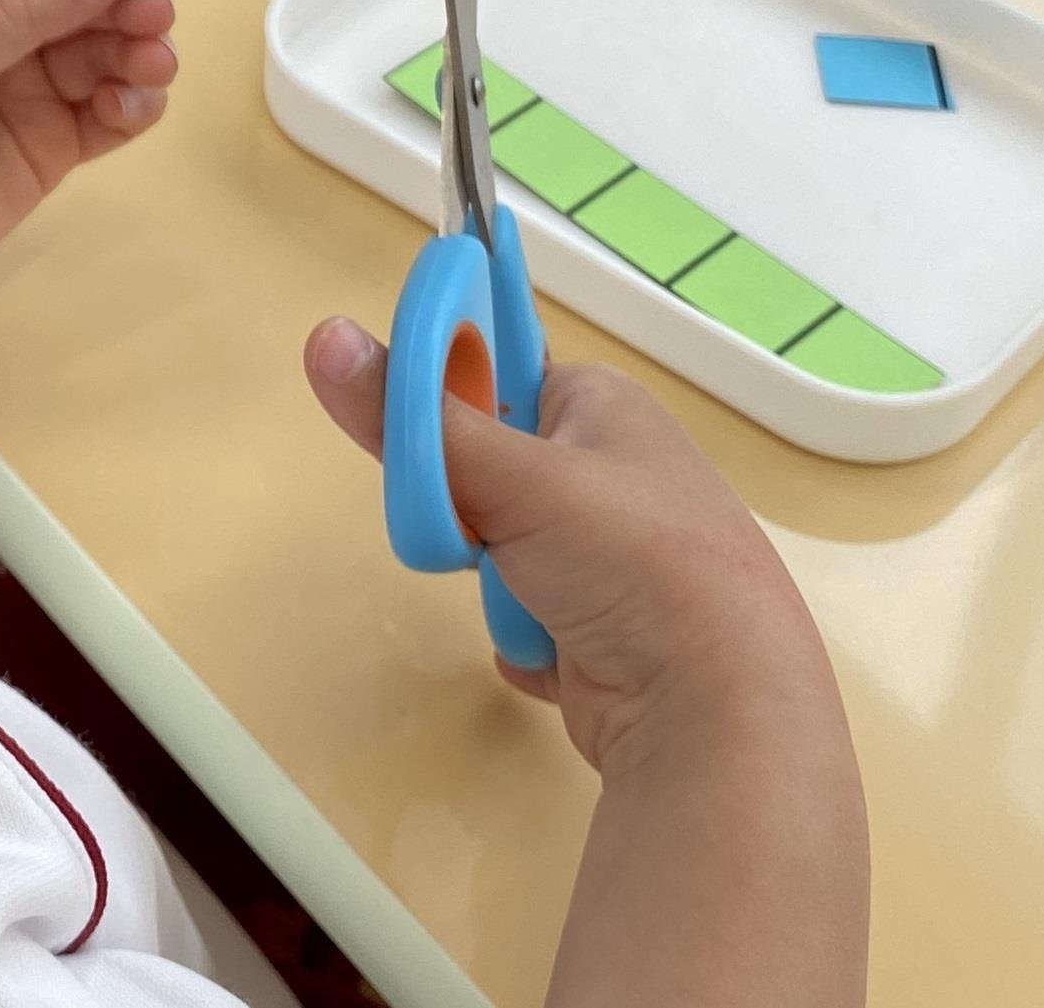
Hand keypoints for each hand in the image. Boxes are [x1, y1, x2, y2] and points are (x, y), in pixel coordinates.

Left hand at [0, 0, 176, 256]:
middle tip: (156, 12)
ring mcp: (30, 89)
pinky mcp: (50, 148)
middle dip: (127, 0)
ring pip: (106, 55)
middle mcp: (4, 31)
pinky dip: (134, 106)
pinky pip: (108, 118)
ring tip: (153, 64)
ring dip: (139, 52)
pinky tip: (131, 105)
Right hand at [304, 319, 824, 776]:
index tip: (427, 442)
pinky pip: (538, 620)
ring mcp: (625, 557)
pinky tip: (548, 653)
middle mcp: (622, 471)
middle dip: (471, 512)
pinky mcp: (618, 633)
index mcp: (609, 407)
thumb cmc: (628, 557)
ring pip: (510, 551)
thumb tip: (323, 334)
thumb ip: (413, 420)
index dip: (459, 404)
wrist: (719, 709)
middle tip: (472, 538)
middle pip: (499, 471)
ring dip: (498, 582)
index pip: (507, 374)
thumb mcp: (510, 477)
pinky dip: (530, 638)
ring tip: (523, 605)